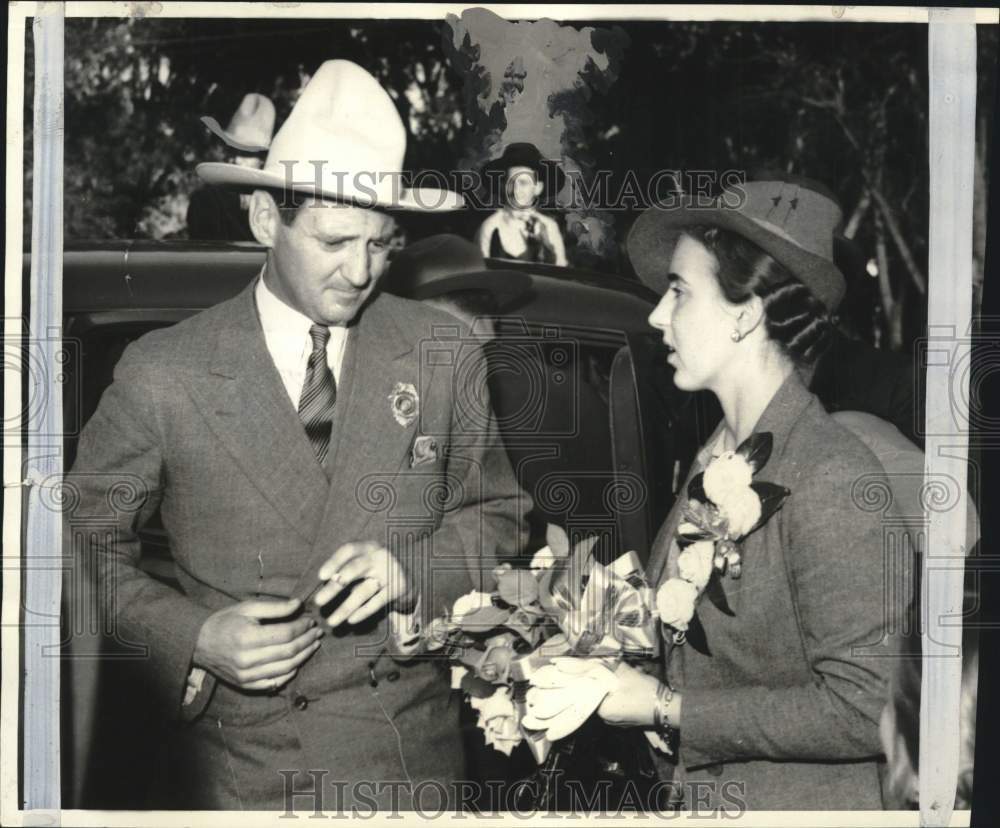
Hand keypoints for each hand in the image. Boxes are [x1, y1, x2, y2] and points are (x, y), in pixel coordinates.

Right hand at [192, 598, 323, 690]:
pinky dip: (289, 673)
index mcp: (247, 637)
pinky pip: (274, 683)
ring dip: (304, 656)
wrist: (198, 643)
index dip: (302, 627)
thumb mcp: (247, 607)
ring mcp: (246, 675)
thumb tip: (299, 605)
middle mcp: (247, 659)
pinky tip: (297, 662)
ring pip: (285, 669)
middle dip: (308, 641)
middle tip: (318, 633)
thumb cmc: (225, 621)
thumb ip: (275, 608)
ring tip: (313, 645)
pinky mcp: (245, 684)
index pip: (286, 634)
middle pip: (289, 652)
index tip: (312, 621)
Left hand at [313, 541, 411, 627]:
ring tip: (331, 621)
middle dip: (335, 586)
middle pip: (354, 569)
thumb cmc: (375, 572)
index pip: (349, 550)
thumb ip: (345, 571)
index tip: (321, 577)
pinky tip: (350, 620)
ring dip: (345, 607)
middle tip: (318, 601)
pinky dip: (363, 612)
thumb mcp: (363, 565)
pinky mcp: (398, 588)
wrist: (407, 581)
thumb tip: (324, 586)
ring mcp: (390, 571)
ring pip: (364, 590)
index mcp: (368, 547)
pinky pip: (377, 602)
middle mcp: (380, 556)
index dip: (334, 562)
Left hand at [596, 661, 662, 727]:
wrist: (667, 709)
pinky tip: (630, 686)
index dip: (596, 677)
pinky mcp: (627, 720)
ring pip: (612, 699)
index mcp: (603, 710)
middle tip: (614, 670)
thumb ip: (612, 666)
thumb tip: (604, 660)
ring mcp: (618, 722)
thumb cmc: (645, 693)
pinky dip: (622, 695)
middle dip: (609, 680)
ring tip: (625, 677)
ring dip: (616, 687)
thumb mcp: (627, 674)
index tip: (599, 667)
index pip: (592, 690)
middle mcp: (608, 719)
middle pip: (602, 694)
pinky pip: (619, 705)